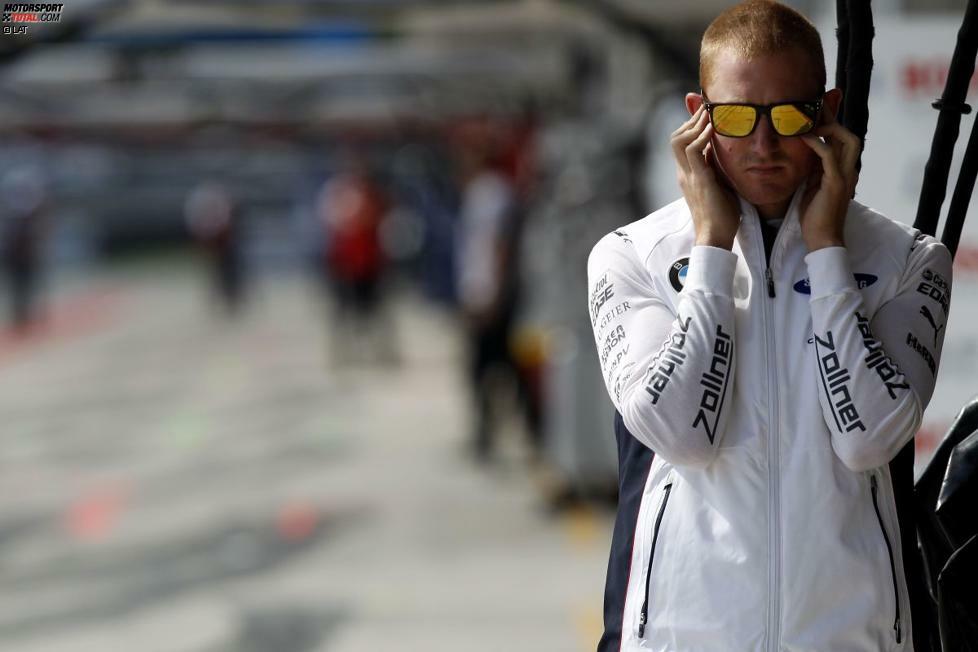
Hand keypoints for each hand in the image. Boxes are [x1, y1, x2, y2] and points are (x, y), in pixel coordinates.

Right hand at [671, 105, 739, 248]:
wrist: (716, 236)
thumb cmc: (721, 215)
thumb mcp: (719, 185)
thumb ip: (716, 169)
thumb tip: (721, 154)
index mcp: (687, 174)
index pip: (681, 143)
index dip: (691, 126)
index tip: (707, 115)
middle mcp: (684, 173)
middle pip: (676, 138)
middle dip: (691, 120)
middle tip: (708, 110)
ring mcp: (689, 175)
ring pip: (678, 140)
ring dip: (695, 125)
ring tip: (710, 115)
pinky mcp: (698, 179)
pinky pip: (694, 150)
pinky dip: (702, 136)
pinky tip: (714, 128)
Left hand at [799, 117, 859, 251]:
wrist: (822, 239)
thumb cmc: (815, 216)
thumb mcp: (812, 186)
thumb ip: (813, 170)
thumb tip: (804, 154)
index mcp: (843, 171)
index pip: (843, 141)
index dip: (833, 124)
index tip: (818, 110)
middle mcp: (849, 171)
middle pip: (849, 136)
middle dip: (834, 119)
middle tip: (815, 109)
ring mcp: (845, 176)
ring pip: (848, 141)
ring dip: (830, 128)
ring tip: (810, 121)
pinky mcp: (836, 183)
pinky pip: (830, 157)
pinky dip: (818, 144)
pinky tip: (805, 137)